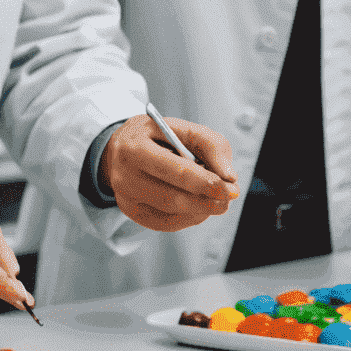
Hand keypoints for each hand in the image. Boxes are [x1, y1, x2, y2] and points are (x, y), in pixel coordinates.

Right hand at [101, 115, 239, 232]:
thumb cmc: (154, 136)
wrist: (119, 148)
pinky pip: (167, 223)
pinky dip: (190, 217)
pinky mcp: (131, 213)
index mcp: (134, 148)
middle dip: (207, 200)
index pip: (176, 171)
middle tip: (229, 197)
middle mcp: (124, 176)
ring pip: (172, 213)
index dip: (207, 182)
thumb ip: (210, 144)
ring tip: (215, 198)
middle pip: (173, 198)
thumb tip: (228, 176)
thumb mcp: (181, 127)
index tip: (231, 186)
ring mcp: (125, 199)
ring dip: (201, 209)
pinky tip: (198, 206)